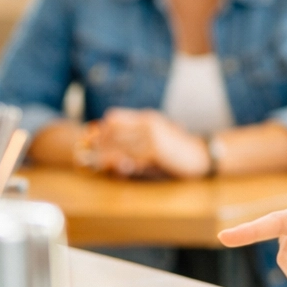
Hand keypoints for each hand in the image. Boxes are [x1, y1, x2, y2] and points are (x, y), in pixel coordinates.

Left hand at [88, 109, 209, 178]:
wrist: (201, 155)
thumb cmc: (177, 152)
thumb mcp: (156, 143)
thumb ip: (136, 144)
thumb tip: (111, 153)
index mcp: (146, 118)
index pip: (114, 119)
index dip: (100, 131)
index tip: (89, 142)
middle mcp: (147, 123)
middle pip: (112, 131)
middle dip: (97, 144)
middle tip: (85, 156)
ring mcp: (151, 136)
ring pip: (119, 145)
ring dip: (105, 155)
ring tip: (96, 163)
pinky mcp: (156, 150)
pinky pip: (132, 157)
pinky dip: (121, 163)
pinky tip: (115, 168)